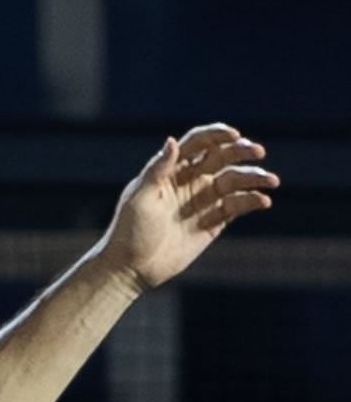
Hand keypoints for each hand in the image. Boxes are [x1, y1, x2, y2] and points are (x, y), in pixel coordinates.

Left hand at [100, 123, 278, 290]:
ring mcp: (203, 200)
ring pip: (235, 180)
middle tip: (258, 151)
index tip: (234, 134)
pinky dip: (251, 201)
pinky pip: (238, 206)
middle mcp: (190, 181)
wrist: (133, 267)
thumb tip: (172, 141)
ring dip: (254, 177)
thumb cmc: (130, 230)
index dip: (216, 135)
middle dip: (241, 151)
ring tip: (272, 181)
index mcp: (170, 170)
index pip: (197, 143)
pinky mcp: (214, 221)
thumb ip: (157, 170)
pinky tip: (263, 201)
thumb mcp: (140, 198)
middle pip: (222, 157)